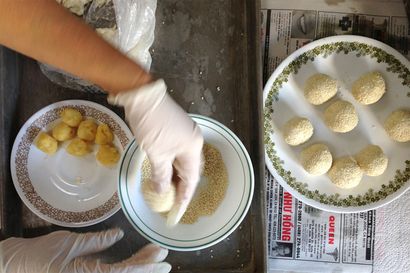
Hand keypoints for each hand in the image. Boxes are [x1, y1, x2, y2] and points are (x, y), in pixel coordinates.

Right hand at [0, 229, 170, 272]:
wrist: (17, 266)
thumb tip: (118, 235)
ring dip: (139, 266)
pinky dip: (127, 268)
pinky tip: (136, 260)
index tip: (161, 260)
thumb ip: (96, 242)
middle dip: (147, 267)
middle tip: (164, 256)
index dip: (144, 267)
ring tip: (153, 254)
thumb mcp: (69, 244)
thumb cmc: (39, 255)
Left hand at [109, 79, 203, 225]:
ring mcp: (185, 135)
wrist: (142, 96)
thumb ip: (161, 175)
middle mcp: (193, 141)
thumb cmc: (151, 125)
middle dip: (180, 188)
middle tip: (170, 204)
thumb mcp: (156, 153)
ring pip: (182, 162)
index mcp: (193, 148)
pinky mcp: (176, 131)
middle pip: (189, 170)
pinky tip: (163, 174)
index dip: (185, 196)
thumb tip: (162, 192)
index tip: (178, 212)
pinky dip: (170, 166)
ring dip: (174, 177)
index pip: (191, 179)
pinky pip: (176, 154)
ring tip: (165, 193)